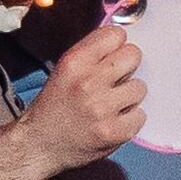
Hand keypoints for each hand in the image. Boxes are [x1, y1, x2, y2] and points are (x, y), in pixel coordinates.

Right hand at [16, 22, 147, 175]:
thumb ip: (92, 54)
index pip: (116, 34)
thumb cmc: (55, 106)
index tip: (111, 56)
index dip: (116, 46)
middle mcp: (88, 82)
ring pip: (140, 87)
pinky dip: (130, 120)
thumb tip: (123, 39)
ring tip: (110, 105)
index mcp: (74, 62)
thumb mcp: (65, 71)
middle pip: (133, 55)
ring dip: (129, 96)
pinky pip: (141, 115)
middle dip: (127, 67)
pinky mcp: (115, 131)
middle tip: (114, 81)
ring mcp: (103, 108)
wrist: (39, 144)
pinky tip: (112, 121)